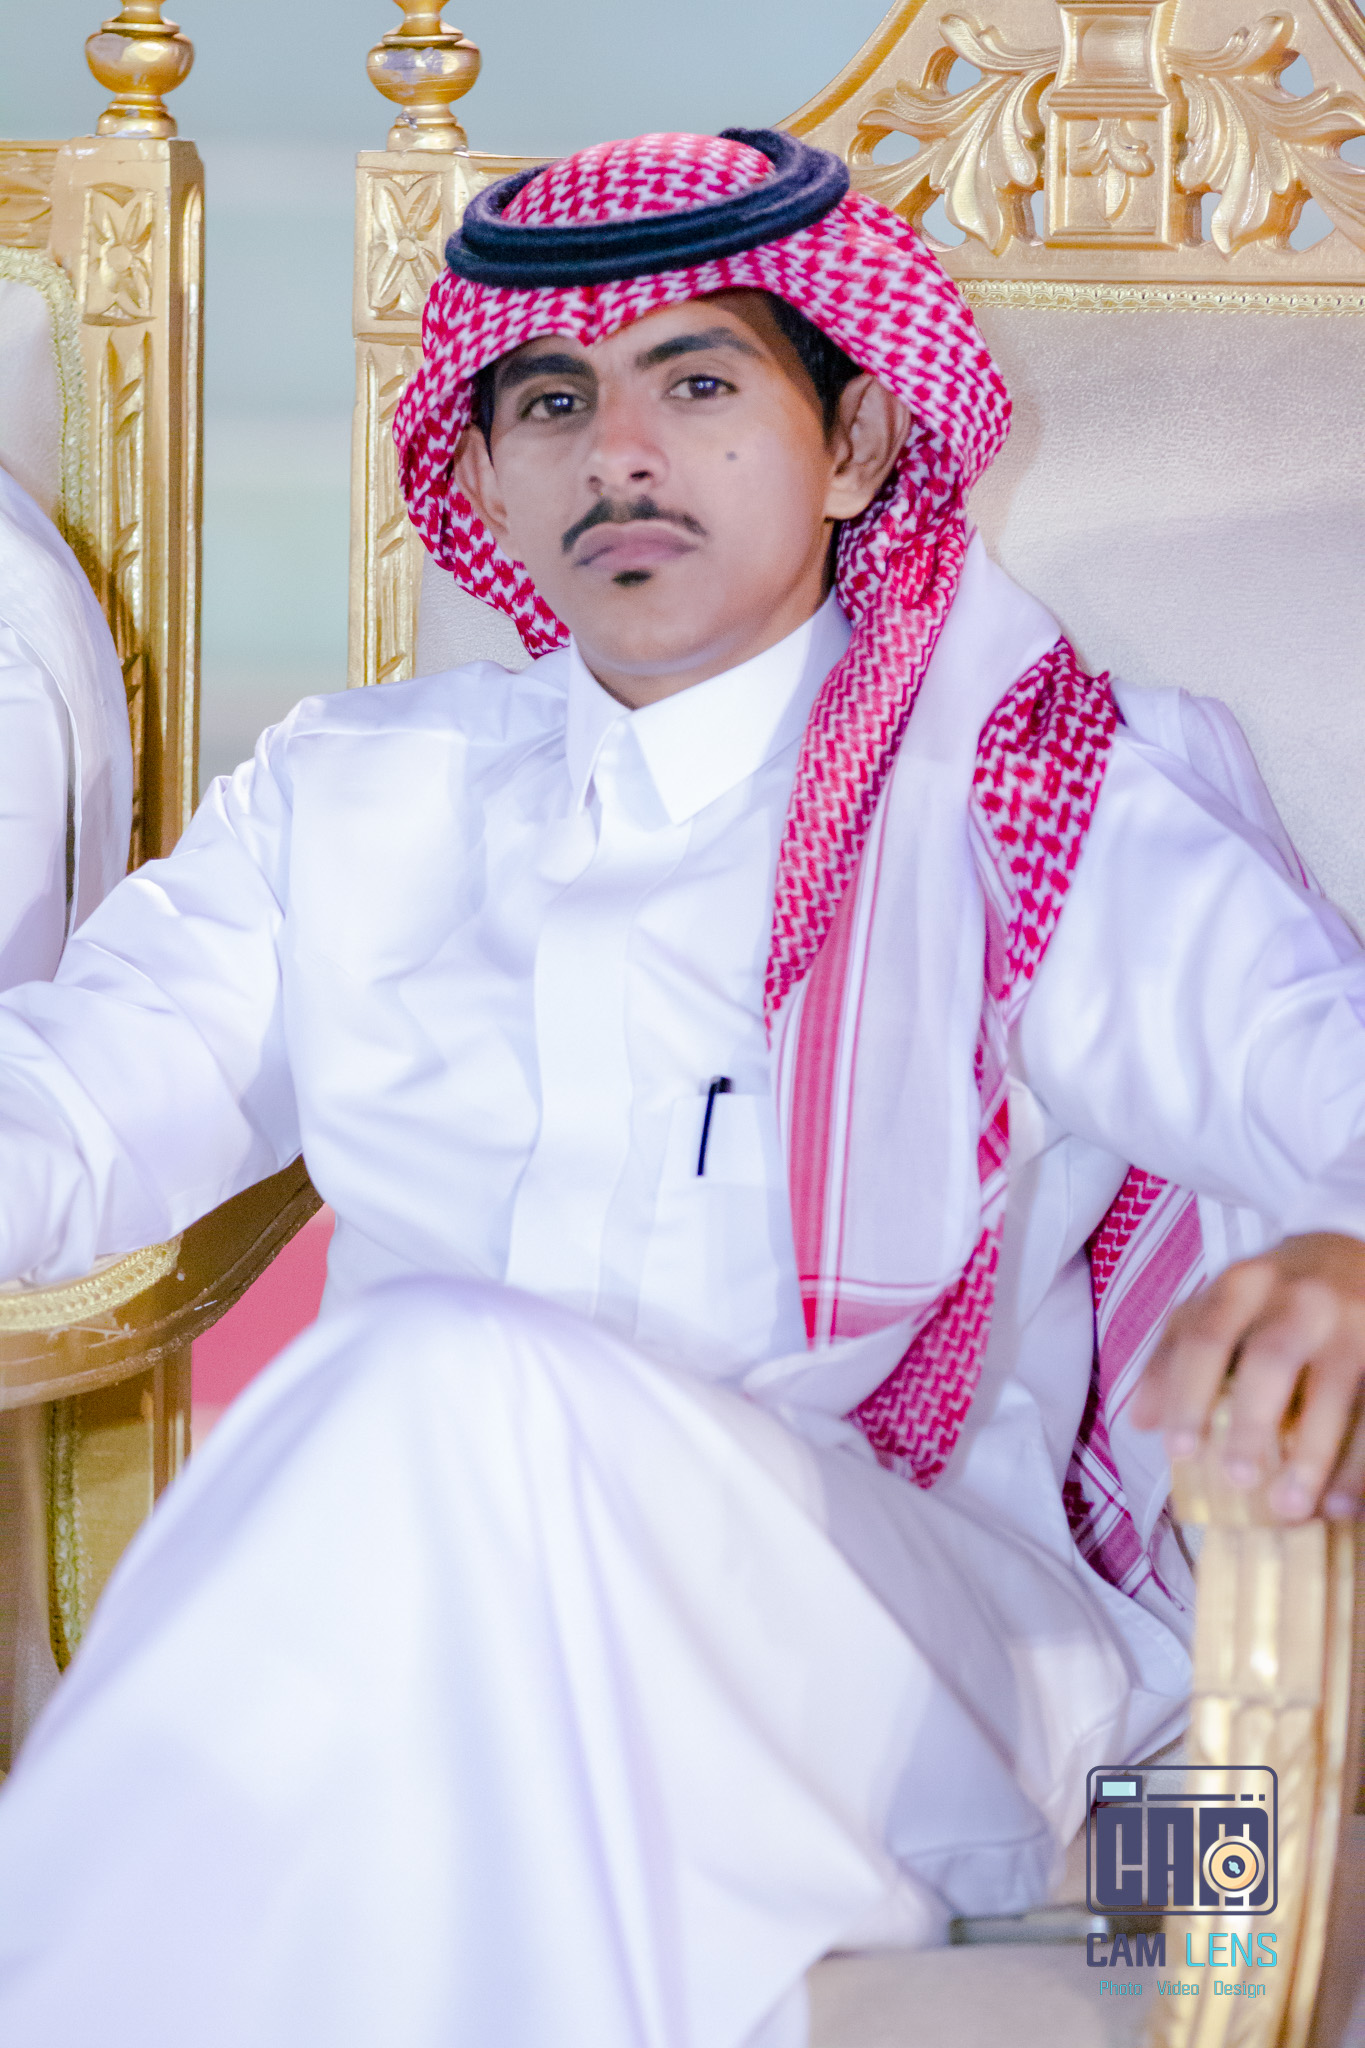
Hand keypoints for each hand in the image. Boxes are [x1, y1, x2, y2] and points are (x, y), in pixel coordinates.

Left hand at [1132, 1232, 1364, 1522]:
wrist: (1351, 1249)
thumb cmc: (1270, 1296)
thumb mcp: (1216, 1306)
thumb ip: (1175, 1356)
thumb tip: (1141, 1421)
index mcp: (1243, 1285)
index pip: (1206, 1337)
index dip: (1188, 1394)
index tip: (1180, 1451)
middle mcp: (1300, 1297)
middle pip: (1273, 1358)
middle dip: (1253, 1422)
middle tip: (1239, 1481)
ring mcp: (1355, 1322)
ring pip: (1338, 1389)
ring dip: (1316, 1455)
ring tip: (1292, 1509)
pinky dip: (1360, 1464)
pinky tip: (1343, 1505)